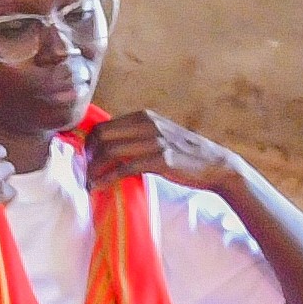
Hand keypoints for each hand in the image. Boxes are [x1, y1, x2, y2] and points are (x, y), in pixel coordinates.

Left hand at [87, 109, 243, 194]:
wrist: (216, 165)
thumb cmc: (185, 153)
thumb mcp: (158, 134)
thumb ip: (136, 134)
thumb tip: (106, 143)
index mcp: (144, 117)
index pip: (103, 125)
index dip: (89, 143)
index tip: (86, 158)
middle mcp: (147, 125)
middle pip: (101, 135)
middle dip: (88, 154)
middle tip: (86, 170)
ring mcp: (154, 141)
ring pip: (109, 151)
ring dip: (93, 169)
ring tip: (88, 181)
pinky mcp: (161, 159)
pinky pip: (124, 168)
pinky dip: (106, 178)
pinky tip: (97, 186)